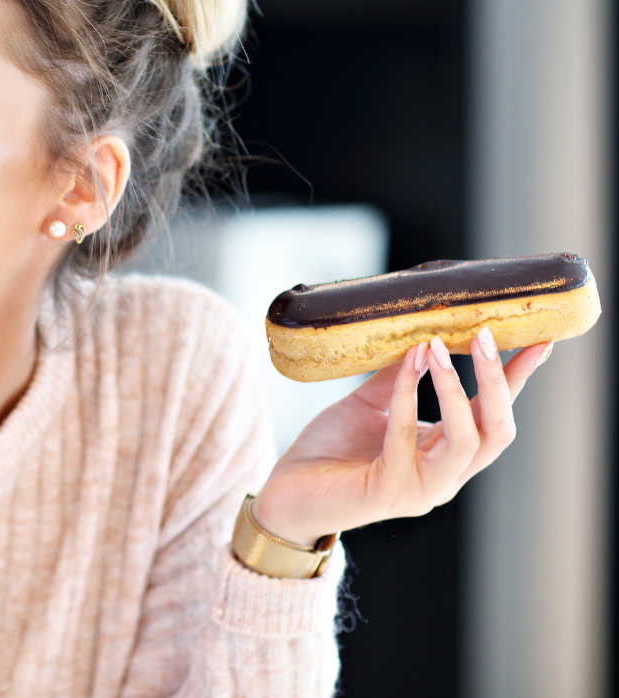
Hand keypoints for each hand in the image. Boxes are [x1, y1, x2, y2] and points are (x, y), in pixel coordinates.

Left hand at [251, 328, 554, 545]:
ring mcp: (422, 488)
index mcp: (445, 453)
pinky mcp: (391, 491)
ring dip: (459, 389)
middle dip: (501, 382)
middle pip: (499, 431)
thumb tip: (420, 335)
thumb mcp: (368, 405)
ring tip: (439, 346)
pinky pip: (408, 435)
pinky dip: (409, 394)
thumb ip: (396, 378)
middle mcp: (444, 475)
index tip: (541, 340)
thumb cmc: (328, 451)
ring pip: (469, 441)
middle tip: (487, 333)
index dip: (518, 380)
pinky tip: (407, 364)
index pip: (494, 415)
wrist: (285, 492)